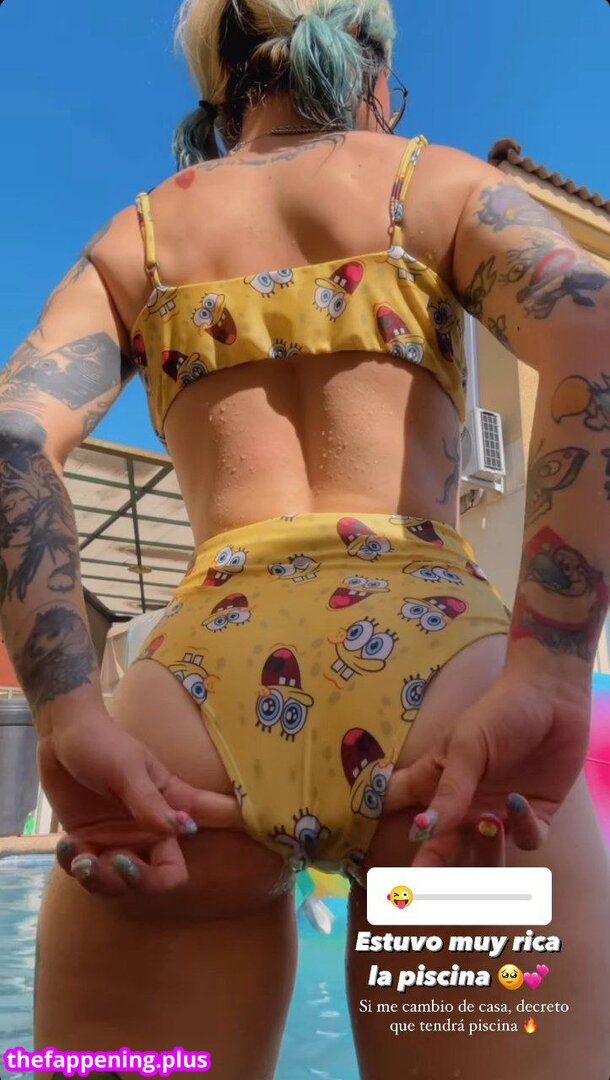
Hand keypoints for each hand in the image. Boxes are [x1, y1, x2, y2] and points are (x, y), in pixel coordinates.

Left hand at [38, 707, 242, 895]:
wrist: (62, 733)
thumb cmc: (101, 742)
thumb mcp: (127, 768)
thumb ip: (149, 802)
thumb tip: (182, 830)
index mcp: (170, 804)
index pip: (213, 820)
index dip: (237, 831)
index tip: (269, 844)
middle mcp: (148, 828)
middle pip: (161, 876)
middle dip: (139, 880)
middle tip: (115, 862)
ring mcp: (119, 838)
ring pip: (122, 883)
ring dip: (101, 880)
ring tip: (81, 858)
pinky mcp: (90, 842)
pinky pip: (89, 873)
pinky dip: (77, 868)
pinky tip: (66, 848)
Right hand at [387, 655, 591, 866]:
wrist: (553, 697)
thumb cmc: (499, 711)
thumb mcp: (466, 746)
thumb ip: (448, 791)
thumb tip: (422, 832)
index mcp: (436, 782)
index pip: (400, 808)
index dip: (382, 830)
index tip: (370, 858)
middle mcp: (464, 806)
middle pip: (440, 850)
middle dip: (432, 871)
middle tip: (426, 887)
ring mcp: (499, 814)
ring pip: (485, 858)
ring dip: (486, 850)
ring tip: (489, 822)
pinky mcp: (535, 817)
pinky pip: (527, 842)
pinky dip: (523, 829)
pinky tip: (519, 803)